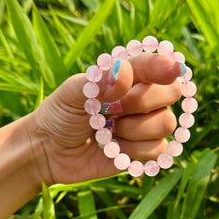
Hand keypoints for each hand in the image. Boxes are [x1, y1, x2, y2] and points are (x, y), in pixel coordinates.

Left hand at [26, 53, 182, 183]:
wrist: (48, 151)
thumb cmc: (60, 114)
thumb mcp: (71, 92)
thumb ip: (99, 80)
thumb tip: (125, 71)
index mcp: (127, 77)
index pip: (154, 66)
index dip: (164, 65)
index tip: (170, 69)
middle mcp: (142, 99)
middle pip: (171, 92)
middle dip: (141, 101)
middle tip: (112, 109)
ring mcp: (144, 126)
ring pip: (165, 123)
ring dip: (133, 129)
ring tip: (108, 132)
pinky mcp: (143, 152)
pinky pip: (157, 150)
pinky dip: (133, 151)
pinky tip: (113, 150)